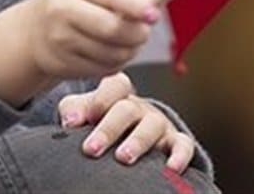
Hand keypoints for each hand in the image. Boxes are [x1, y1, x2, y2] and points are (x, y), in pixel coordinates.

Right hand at [0, 0, 158, 105]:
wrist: (32, 30)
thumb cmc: (75, 2)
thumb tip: (151, 12)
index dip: (136, 7)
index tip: (154, 15)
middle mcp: (61, 10)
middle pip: (112, 29)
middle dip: (138, 34)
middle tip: (144, 32)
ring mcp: (58, 40)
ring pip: (112, 53)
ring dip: (129, 51)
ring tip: (126, 42)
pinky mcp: (60, 65)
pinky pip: (103, 70)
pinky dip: (115, 64)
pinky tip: (109, 53)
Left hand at [56, 72, 195, 172]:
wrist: (122, 138)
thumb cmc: (98, 122)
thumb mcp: (83, 112)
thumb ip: (74, 109)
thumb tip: (69, 120)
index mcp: (117, 94)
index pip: (114, 85)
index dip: (99, 99)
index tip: (80, 119)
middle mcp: (139, 106)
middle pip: (127, 109)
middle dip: (109, 129)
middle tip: (92, 149)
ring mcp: (158, 122)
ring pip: (153, 125)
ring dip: (138, 141)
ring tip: (123, 158)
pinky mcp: (175, 141)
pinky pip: (183, 145)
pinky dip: (180, 155)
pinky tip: (170, 169)